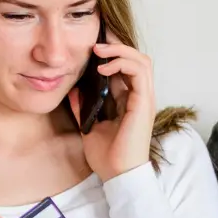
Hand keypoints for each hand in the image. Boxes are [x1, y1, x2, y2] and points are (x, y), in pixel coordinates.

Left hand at [67, 30, 155, 180]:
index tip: (91, 49)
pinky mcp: (144, 102)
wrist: (117, 174)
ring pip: (141, 61)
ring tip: (98, 50)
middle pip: (136, 59)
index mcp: (129, 100)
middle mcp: (140, 96)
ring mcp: (144, 98)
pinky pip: (139, 72)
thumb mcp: (89, 125)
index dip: (111, 55)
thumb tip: (73, 89)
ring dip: (120, 51)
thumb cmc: (107, 155)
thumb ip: (83, 107)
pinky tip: (103, 67)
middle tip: (95, 43)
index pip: (125, 69)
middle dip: (116, 47)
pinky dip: (123, 63)